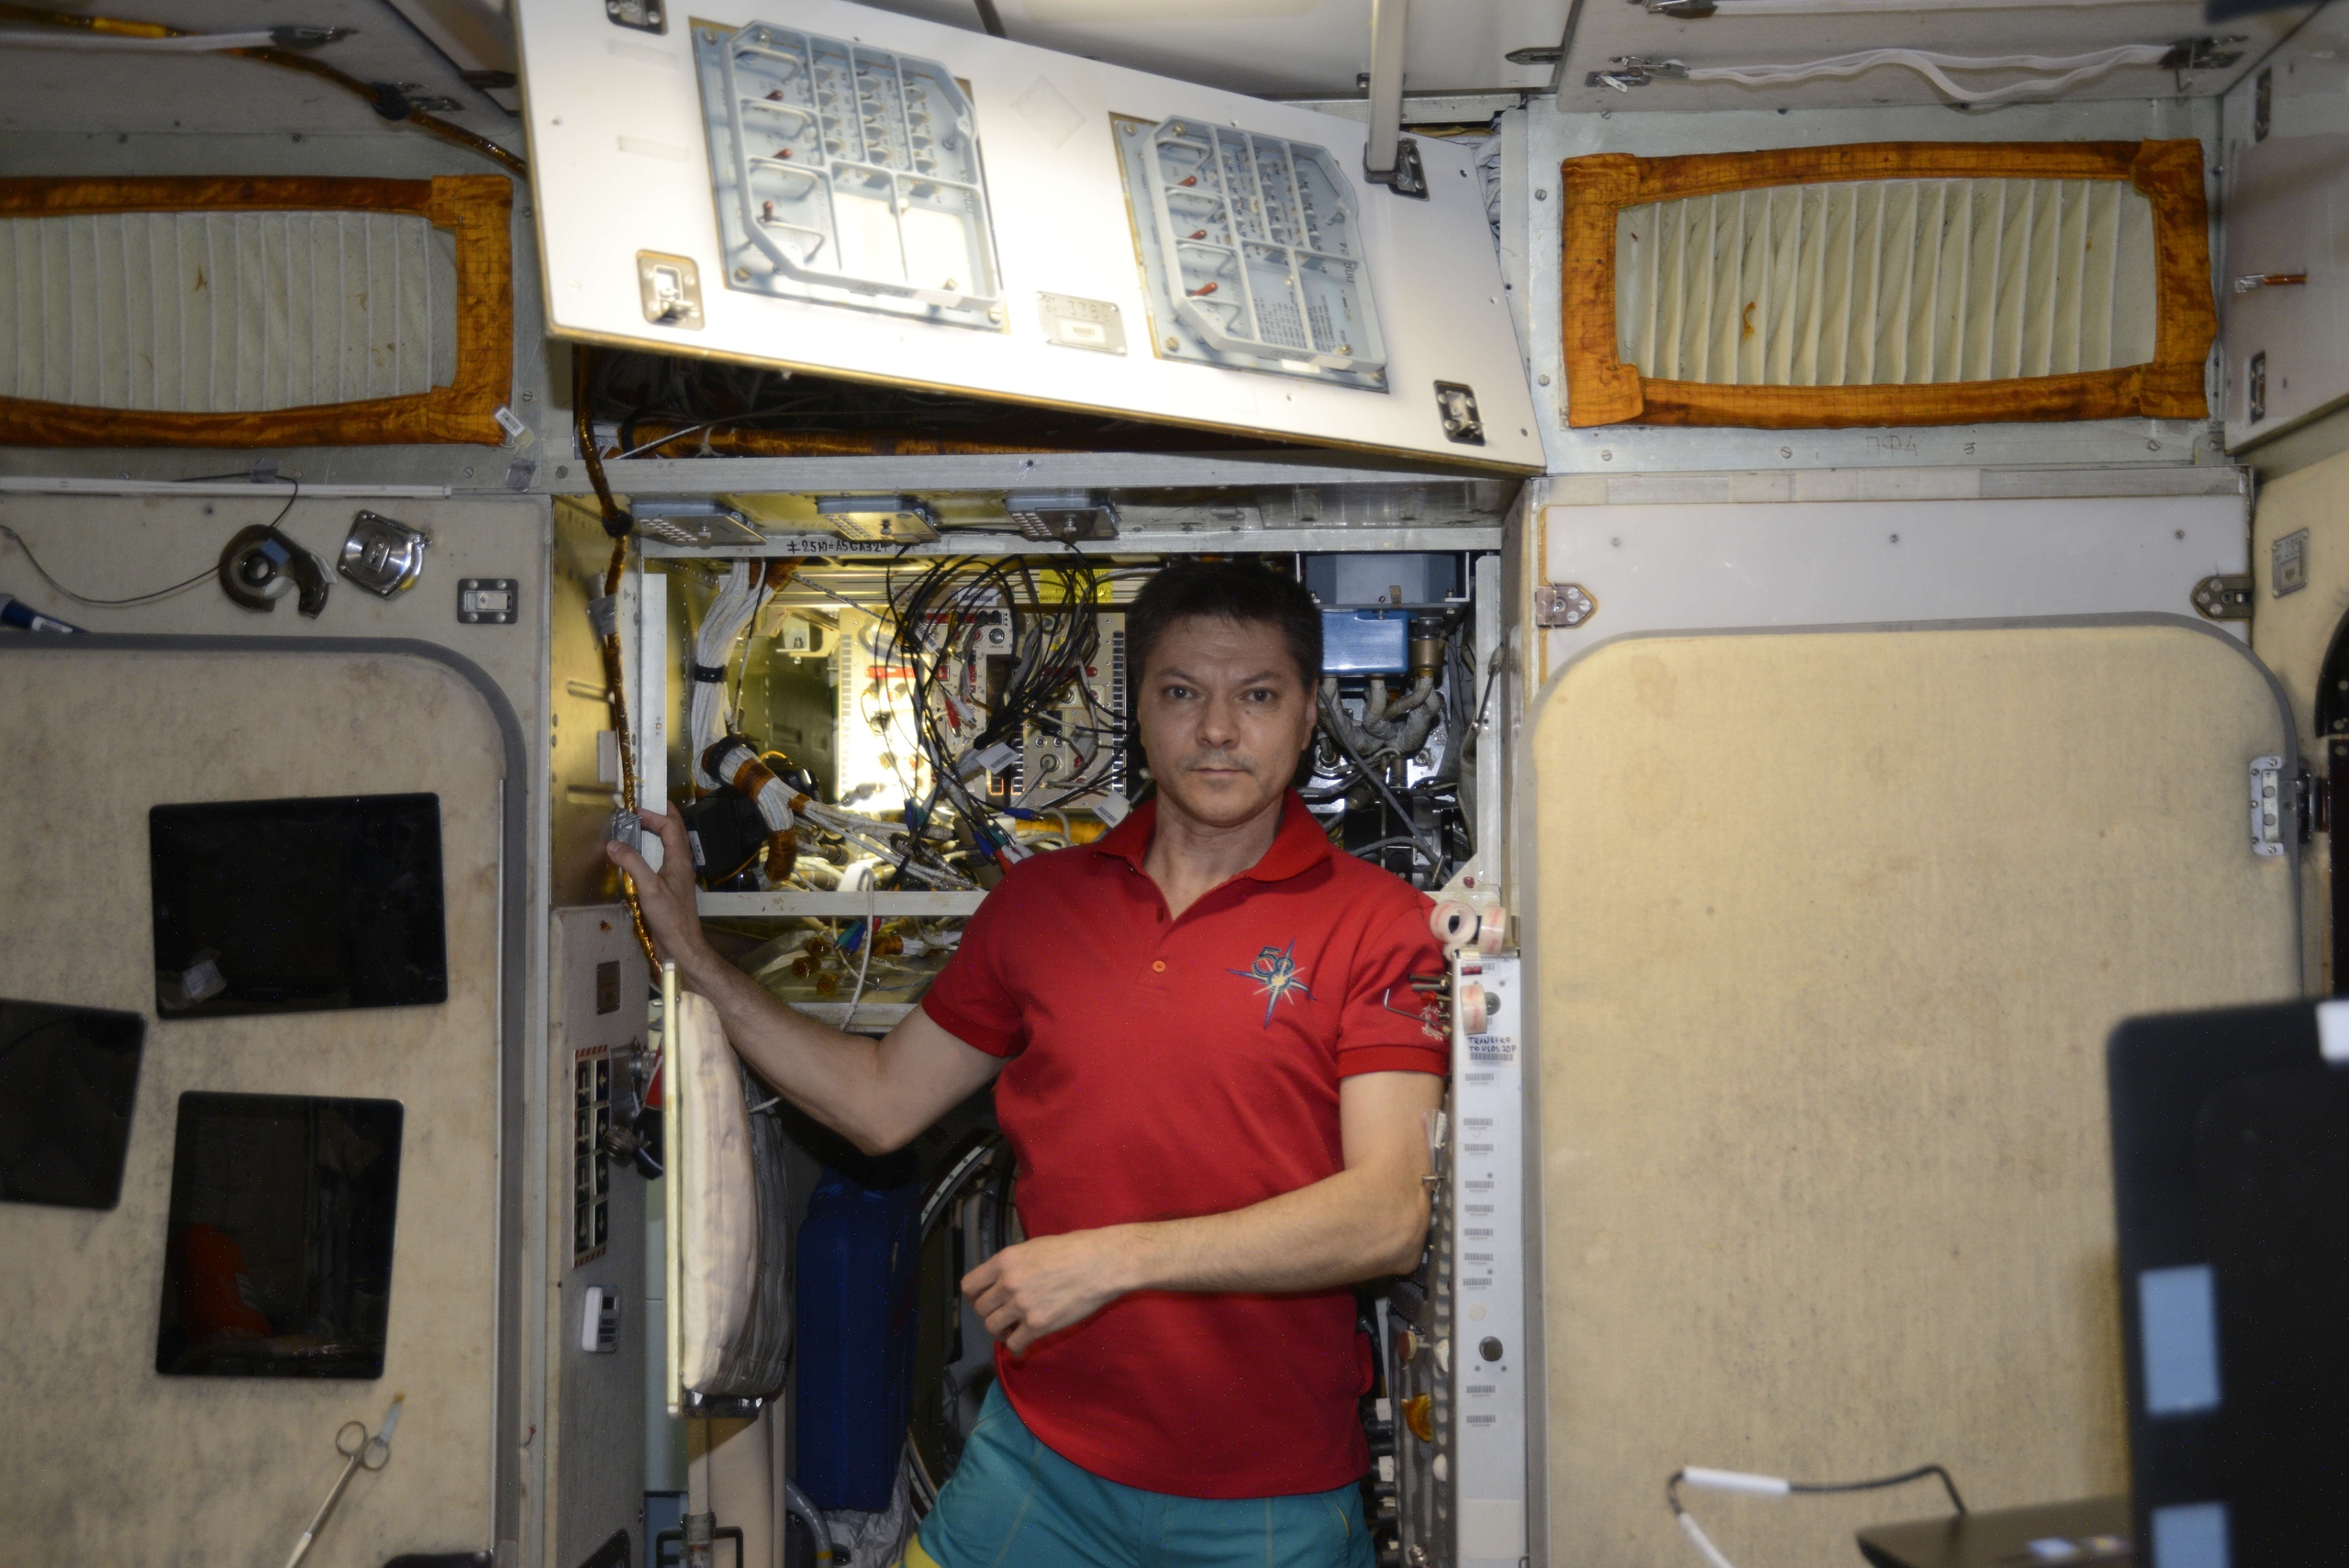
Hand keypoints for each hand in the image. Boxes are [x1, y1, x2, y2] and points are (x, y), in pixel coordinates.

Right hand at [604, 809, 709, 970]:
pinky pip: (663, 861)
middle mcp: (681, 865)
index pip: (671, 827)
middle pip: (675, 833)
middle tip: (642, 810)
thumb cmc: (670, 917)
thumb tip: (614, 844)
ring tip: (641, 826)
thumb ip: (632, 863)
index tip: (635, 811)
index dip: (655, 815)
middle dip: (661, 817)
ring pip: (670, 846)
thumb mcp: (649, 887)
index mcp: (680, 860)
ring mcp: (677, 877)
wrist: (682, 944)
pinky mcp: (670, 888)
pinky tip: (640, 857)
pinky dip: (653, 851)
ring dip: (658, 833)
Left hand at [961, 1229, 1137, 1356]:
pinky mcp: (1038, 1325)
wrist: (1102, 1264)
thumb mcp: (1034, 1247)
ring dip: (1000, 1331)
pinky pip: (1014, 1345)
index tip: (984, 1300)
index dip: (975, 1296)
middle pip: (981, 1309)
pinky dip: (1016, 1348)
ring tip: (1012, 1330)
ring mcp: (1022, 1306)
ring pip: (993, 1327)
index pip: (970, 1285)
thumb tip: (1003, 1279)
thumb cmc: (1074, 1249)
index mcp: (1005, 1260)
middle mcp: (1008, 1283)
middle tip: (1003, 1315)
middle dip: (990, 1313)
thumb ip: (1014, 1265)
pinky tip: (1023, 1345)